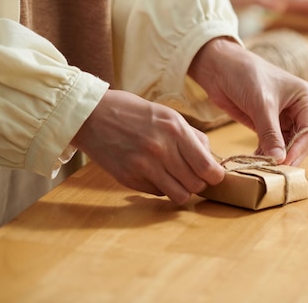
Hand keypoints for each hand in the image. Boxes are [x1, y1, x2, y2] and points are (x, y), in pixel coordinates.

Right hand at [71, 90, 224, 204]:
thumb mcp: (168, 114)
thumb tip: (211, 158)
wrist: (91, 116)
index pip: (207, 167)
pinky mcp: (129, 179)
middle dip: (200, 183)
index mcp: (175, 129)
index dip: (216, 176)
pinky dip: (162, 187)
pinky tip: (155, 174)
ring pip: (180, 196)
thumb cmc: (133, 112)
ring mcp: (144, 166)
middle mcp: (161, 149)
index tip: (214, 175)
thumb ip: (192, 136)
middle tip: (194, 175)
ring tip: (177, 179)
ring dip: (183, 190)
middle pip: (197, 185)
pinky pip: (158, 193)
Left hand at [189, 37, 307, 165]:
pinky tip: (256, 163)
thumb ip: (270, 133)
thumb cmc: (245, 75)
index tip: (284, 163)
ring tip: (264, 170)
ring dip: (275, 158)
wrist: (219, 66)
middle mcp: (298, 109)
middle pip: (300, 141)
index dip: (298, 148)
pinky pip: (271, 144)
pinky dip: (265, 154)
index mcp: (305, 98)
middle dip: (288, 155)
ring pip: (285, 145)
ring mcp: (282, 118)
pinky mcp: (266, 124)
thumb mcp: (261, 105)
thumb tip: (279, 160)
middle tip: (275, 172)